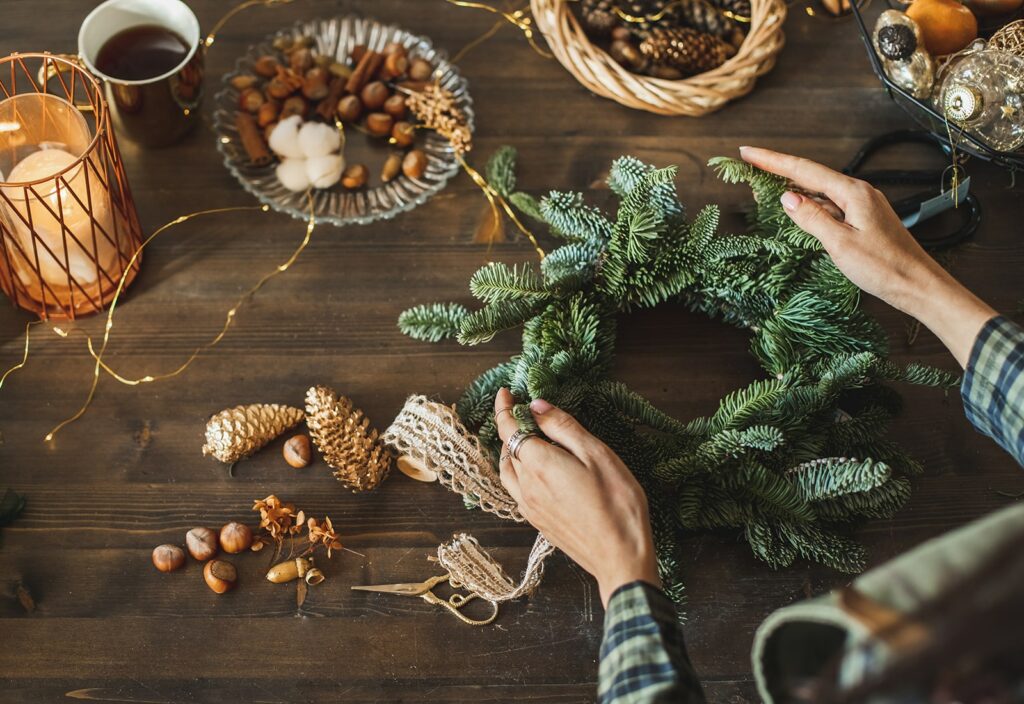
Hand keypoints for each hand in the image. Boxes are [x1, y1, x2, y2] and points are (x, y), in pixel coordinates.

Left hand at [493, 388, 660, 606]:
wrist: (620, 557)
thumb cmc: (617, 504)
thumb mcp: (597, 454)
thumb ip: (563, 427)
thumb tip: (538, 407)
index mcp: (538, 464)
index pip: (508, 428)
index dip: (504, 408)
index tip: (506, 392)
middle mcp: (525, 486)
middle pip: (507, 449)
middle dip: (511, 427)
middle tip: (525, 413)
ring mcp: (529, 507)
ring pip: (507, 471)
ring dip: (511, 451)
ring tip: (526, 438)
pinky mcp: (537, 522)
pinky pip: (516, 489)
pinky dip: (518, 471)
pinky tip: (536, 470)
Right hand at [739, 146, 995, 366]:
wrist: (918, 284)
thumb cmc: (883, 267)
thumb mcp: (840, 243)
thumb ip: (812, 218)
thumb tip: (787, 197)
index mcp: (852, 193)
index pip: (804, 170)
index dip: (772, 161)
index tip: (747, 152)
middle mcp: (858, 192)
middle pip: (811, 174)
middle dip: (779, 168)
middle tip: (750, 163)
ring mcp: (862, 205)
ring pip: (820, 189)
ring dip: (792, 184)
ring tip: (765, 182)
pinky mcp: (864, 219)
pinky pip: (830, 204)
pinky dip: (809, 202)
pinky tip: (798, 206)